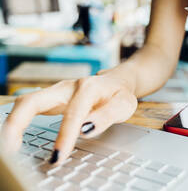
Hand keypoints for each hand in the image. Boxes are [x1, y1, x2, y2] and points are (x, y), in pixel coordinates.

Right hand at [1, 73, 136, 164]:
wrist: (117, 82)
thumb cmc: (120, 95)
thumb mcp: (124, 105)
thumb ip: (106, 116)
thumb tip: (85, 129)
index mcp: (88, 88)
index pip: (73, 114)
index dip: (64, 136)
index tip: (57, 157)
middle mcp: (68, 87)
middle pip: (33, 101)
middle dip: (18, 124)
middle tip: (11, 150)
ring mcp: (57, 91)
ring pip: (26, 103)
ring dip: (13, 124)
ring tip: (9, 148)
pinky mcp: (51, 98)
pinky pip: (29, 108)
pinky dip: (18, 123)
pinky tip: (15, 139)